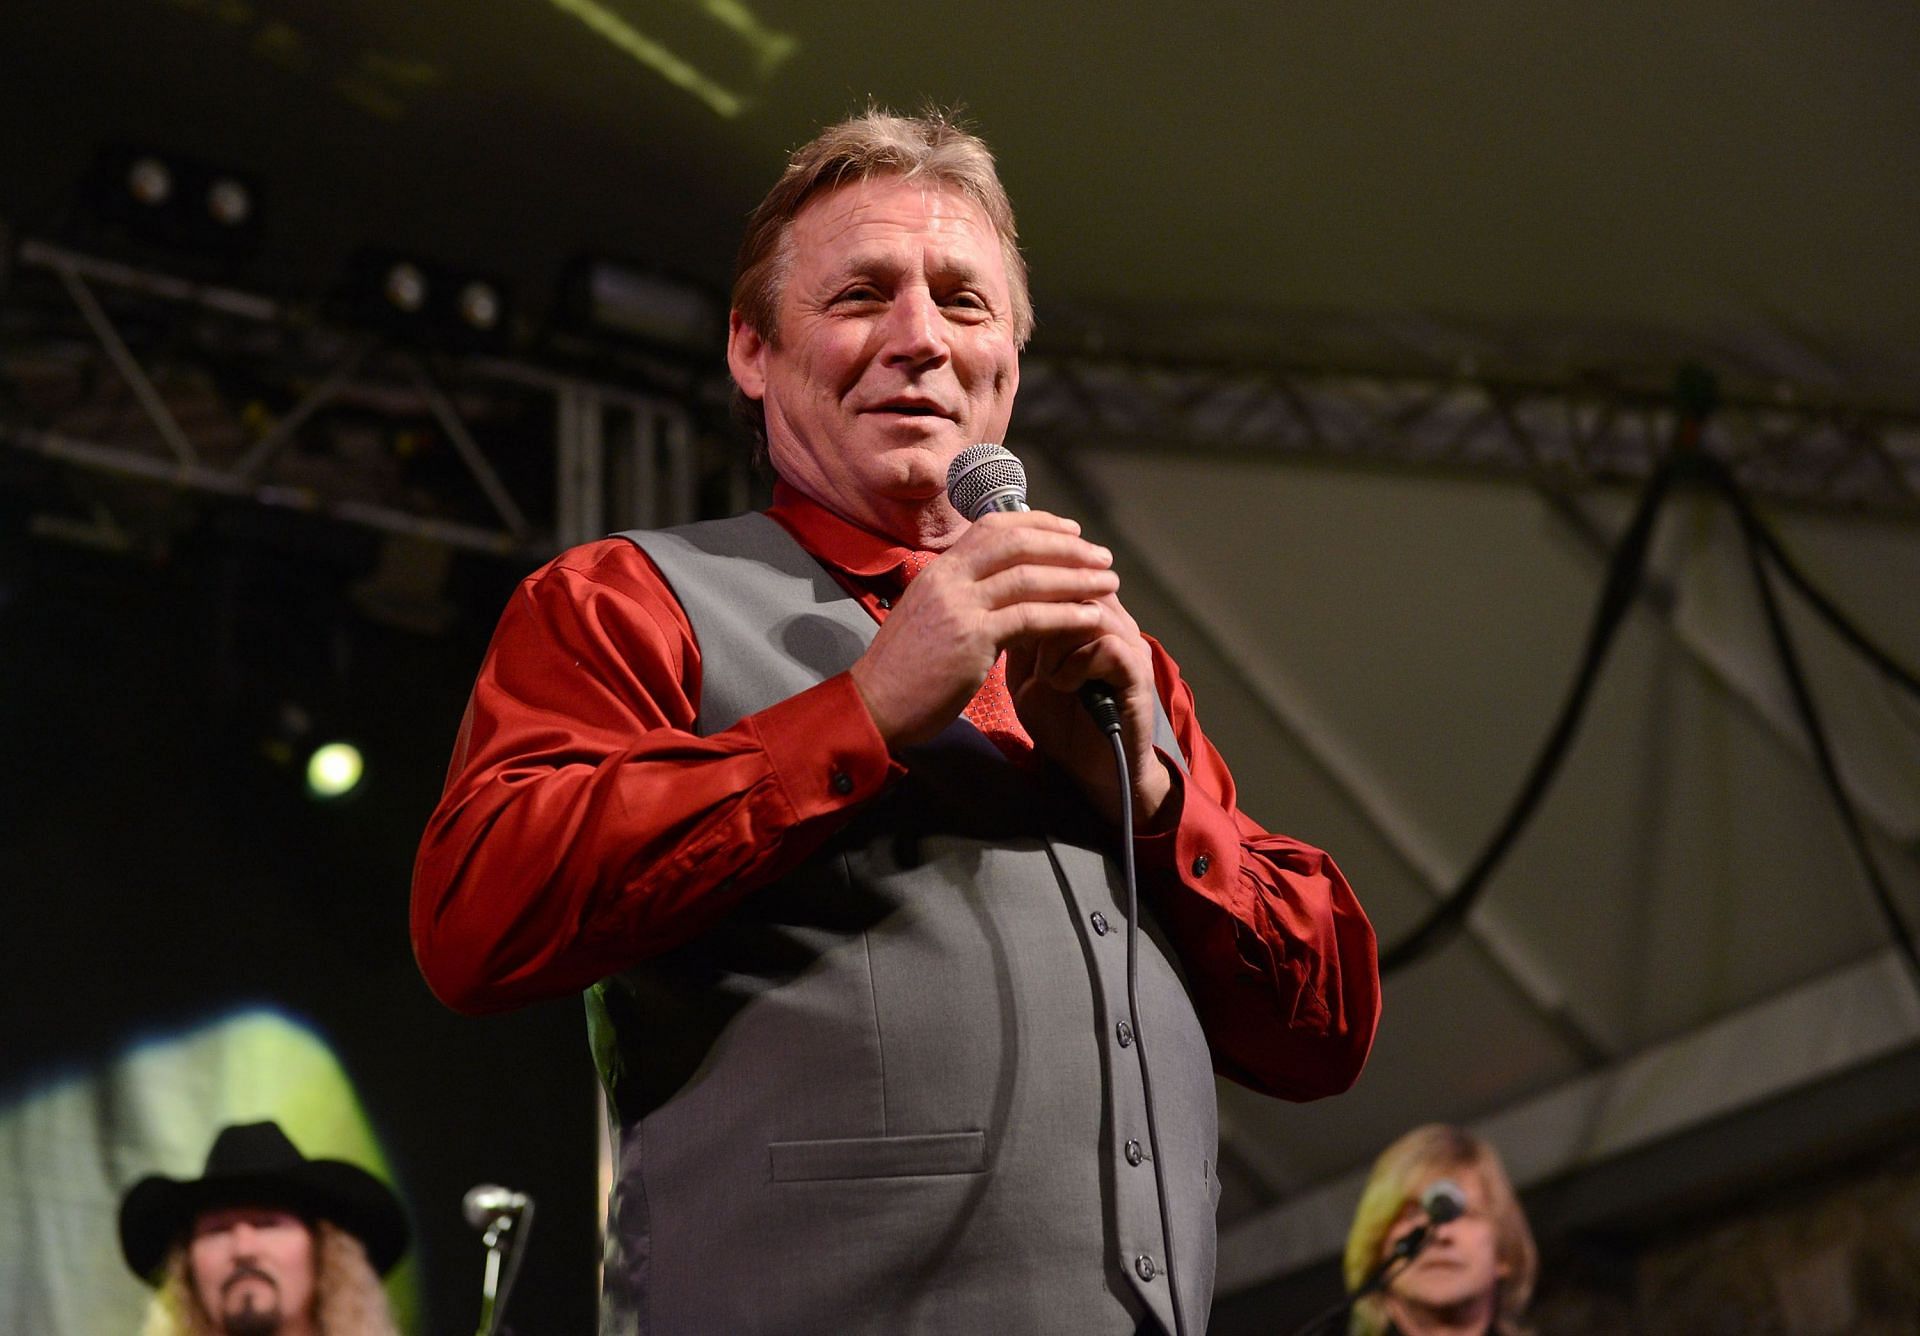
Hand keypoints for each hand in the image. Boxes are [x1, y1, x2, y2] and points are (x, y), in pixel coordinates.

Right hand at [849, 511, 1118, 747]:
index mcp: (939, 569)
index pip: (992, 526)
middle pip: (1017, 542)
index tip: (1071, 531)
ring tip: (1109, 583)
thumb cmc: (903, 670)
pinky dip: (1067, 615)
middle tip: (1101, 556)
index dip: (1037, 523)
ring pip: (1029, 577)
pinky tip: (1092, 618)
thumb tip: (999, 590)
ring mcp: (959, 606)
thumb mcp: (930, 616)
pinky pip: (1030, 618)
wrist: (873, 705)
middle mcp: (948, 578)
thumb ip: (962, 597)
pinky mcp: (971, 639)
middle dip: (1067, 546)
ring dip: (1076, 578)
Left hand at [1007, 588, 1173, 830]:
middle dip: (1041, 609)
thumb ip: (1017, 634)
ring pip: (1090, 612)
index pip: (1065, 571)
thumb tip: (997, 599)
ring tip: (1043, 672)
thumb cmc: (1060, 719)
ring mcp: (1130, 645)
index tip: (999, 603)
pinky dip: (1075, 664)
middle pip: (1079, 582)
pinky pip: (1106, 647)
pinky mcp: (1137, 673)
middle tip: (1018, 640)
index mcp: (1089, 615)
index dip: (1032, 578)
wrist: (1091, 770)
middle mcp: (1115, 622)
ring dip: (1055, 640)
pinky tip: (1060, 685)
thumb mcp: (1026, 672)